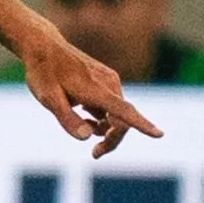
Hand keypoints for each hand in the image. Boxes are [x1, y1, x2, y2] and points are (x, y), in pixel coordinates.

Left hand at [19, 23, 162, 156]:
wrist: (44, 47)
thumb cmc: (44, 74)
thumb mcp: (48, 99)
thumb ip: (67, 119)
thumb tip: (87, 137)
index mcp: (95, 89)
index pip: (123, 111)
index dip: (141, 125)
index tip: (159, 135)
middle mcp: (109, 84)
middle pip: (122, 119)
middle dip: (112, 139)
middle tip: (95, 154)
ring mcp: (109, 81)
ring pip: (117, 113)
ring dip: (105, 128)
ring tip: (80, 125)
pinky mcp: (106, 81)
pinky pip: (110, 106)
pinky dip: (100, 116)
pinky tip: (83, 114)